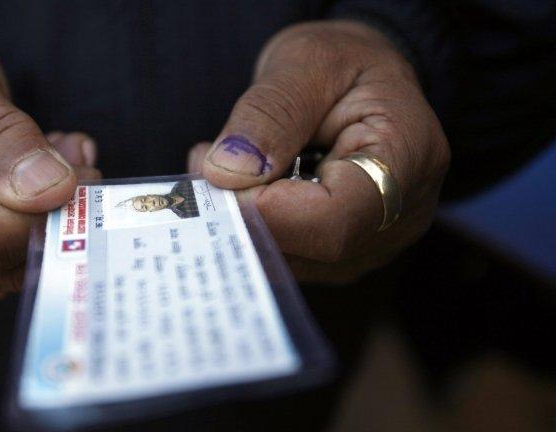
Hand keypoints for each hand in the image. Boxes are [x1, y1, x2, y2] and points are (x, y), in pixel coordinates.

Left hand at [189, 21, 449, 283]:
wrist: (363, 80)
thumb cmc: (343, 64)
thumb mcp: (306, 62)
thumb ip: (270, 114)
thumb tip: (226, 172)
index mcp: (407, 158)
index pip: (333, 219)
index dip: (265, 208)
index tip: (216, 170)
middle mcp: (400, 216)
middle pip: (310, 248)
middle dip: (244, 210)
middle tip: (205, 161)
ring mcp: (374, 243)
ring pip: (291, 260)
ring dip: (242, 218)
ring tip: (225, 162)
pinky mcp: (344, 255)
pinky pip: (288, 256)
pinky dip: (253, 225)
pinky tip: (244, 184)